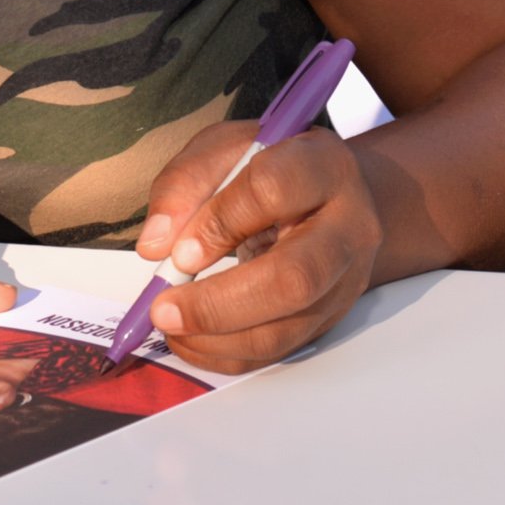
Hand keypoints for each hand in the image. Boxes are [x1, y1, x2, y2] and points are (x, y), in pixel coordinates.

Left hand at [135, 122, 381, 371]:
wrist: (338, 194)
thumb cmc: (277, 166)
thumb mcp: (227, 150)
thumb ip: (186, 184)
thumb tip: (156, 245)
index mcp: (323, 167)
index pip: (272, 191)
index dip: (219, 222)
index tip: (178, 249)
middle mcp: (347, 228)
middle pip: (293, 278)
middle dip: (217, 303)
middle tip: (163, 309)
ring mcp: (344, 280)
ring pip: (287, 327)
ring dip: (217, 338)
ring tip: (171, 327)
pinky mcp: (330, 317)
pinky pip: (278, 350)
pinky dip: (227, 354)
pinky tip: (193, 340)